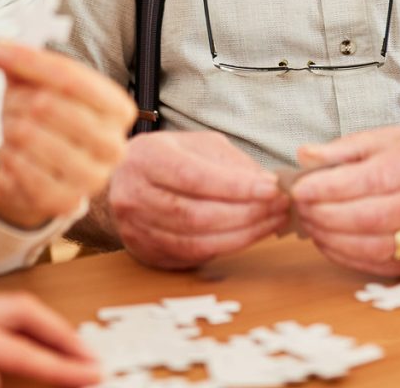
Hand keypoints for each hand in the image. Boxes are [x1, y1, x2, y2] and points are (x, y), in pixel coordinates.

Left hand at [0, 43, 136, 228]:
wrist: (47, 169)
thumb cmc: (49, 118)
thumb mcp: (42, 83)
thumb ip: (23, 61)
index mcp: (118, 108)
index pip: (70, 77)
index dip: (29, 61)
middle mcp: (114, 144)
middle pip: (48, 105)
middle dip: (17, 98)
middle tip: (8, 100)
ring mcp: (93, 177)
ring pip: (30, 136)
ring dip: (9, 126)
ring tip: (11, 125)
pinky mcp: (66, 202)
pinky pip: (22, 170)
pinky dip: (8, 155)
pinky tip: (10, 150)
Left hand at [0, 291, 100, 387]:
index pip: (17, 342)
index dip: (58, 362)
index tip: (95, 376)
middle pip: (22, 313)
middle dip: (62, 336)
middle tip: (94, 361)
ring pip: (6, 312)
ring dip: (42, 329)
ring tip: (65, 350)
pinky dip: (16, 329)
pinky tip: (11, 344)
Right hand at [107, 130, 286, 268]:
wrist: (119, 182)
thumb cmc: (164, 159)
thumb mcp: (194, 145)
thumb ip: (229, 162)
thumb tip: (267, 183)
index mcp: (146, 158)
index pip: (193, 176)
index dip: (236, 186)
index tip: (272, 188)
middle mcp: (135, 194)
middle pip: (196, 213)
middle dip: (246, 213)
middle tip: (280, 207)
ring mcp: (137, 228)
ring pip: (197, 240)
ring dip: (243, 234)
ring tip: (273, 222)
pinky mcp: (147, 252)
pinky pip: (193, 255)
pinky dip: (228, 247)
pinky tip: (250, 235)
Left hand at [291, 126, 399, 275]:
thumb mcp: (396, 139)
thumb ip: (348, 149)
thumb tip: (304, 156)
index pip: (373, 178)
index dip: (330, 187)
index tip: (299, 188)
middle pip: (373, 216)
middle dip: (326, 214)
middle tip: (298, 208)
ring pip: (379, 246)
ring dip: (335, 239)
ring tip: (309, 225)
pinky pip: (388, 265)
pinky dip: (352, 257)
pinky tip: (331, 243)